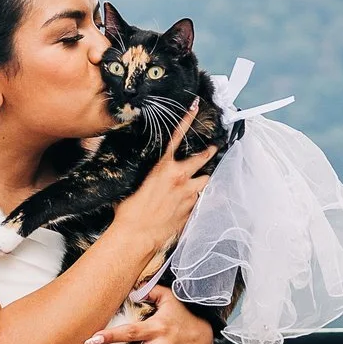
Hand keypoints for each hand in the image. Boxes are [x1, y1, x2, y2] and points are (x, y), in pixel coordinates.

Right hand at [114, 104, 207, 260]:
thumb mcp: (133, 184)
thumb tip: (144, 169)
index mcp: (163, 167)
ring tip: (203, 180)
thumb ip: (145, 173)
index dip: (186, 120)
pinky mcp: (192, 210)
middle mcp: (180, 178)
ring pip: (206, 181)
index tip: (195, 108)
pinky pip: (202, 200)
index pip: (177, 137)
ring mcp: (189, 195)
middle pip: (202, 159)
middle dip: (209, 153)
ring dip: (204, 179)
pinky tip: (197, 203)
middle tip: (213, 148)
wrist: (136, 235)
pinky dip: (201, 199)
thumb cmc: (128, 211)